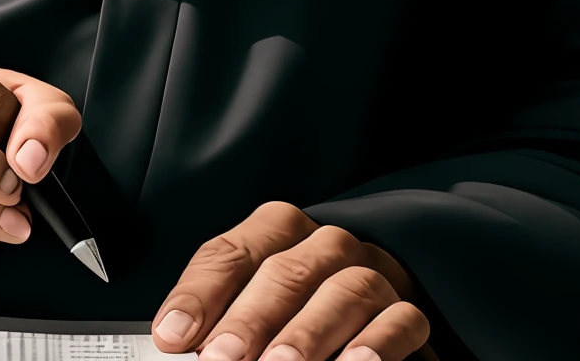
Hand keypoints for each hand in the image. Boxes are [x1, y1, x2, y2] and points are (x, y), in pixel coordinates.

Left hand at [152, 203, 432, 360]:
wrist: (365, 321)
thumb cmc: (293, 314)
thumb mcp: (254, 307)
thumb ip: (220, 320)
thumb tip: (175, 341)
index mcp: (277, 232)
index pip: (231, 252)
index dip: (199, 294)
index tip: (172, 337)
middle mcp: (324, 245)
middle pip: (285, 271)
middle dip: (251, 320)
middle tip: (222, 359)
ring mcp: (371, 273)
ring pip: (343, 289)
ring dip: (308, 334)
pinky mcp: (408, 311)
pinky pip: (399, 319)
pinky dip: (376, 344)